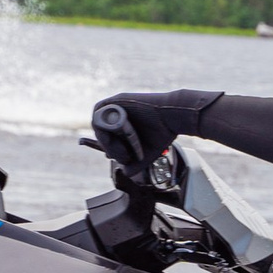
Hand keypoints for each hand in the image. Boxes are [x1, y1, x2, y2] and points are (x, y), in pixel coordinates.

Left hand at [86, 90, 220, 179]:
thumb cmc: (163, 133)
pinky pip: (100, 110)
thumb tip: (125, 173)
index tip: (124, 158)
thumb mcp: (146, 153)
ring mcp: (117, 106)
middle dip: (109, 148)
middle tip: (124, 156)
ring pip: (98, 123)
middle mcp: (118, 116)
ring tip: (122, 149)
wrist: (174, 117)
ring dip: (106, 140)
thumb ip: (135, 164)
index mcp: (123, 126)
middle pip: (100, 132)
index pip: (106, 138)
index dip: (110, 149)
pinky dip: (104, 124)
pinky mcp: (118, 99)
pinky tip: (118, 135)